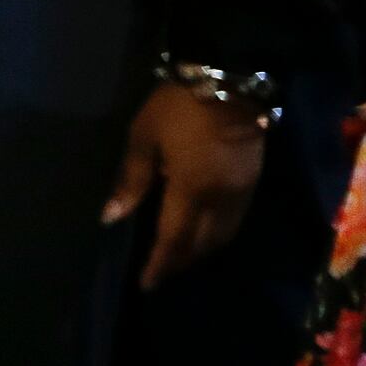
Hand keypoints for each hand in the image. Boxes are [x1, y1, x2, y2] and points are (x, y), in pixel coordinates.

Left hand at [104, 81, 267, 286]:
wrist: (230, 81)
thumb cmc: (178, 108)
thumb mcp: (144, 138)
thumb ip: (131, 180)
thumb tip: (111, 217)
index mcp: (191, 190)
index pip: (174, 240)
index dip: (161, 265)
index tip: (147, 284)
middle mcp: (221, 200)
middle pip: (203, 245)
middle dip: (181, 263)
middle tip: (161, 273)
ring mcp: (242, 192)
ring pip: (223, 236)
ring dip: (202, 251)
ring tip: (179, 257)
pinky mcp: (253, 182)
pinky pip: (236, 221)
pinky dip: (218, 234)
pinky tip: (204, 232)